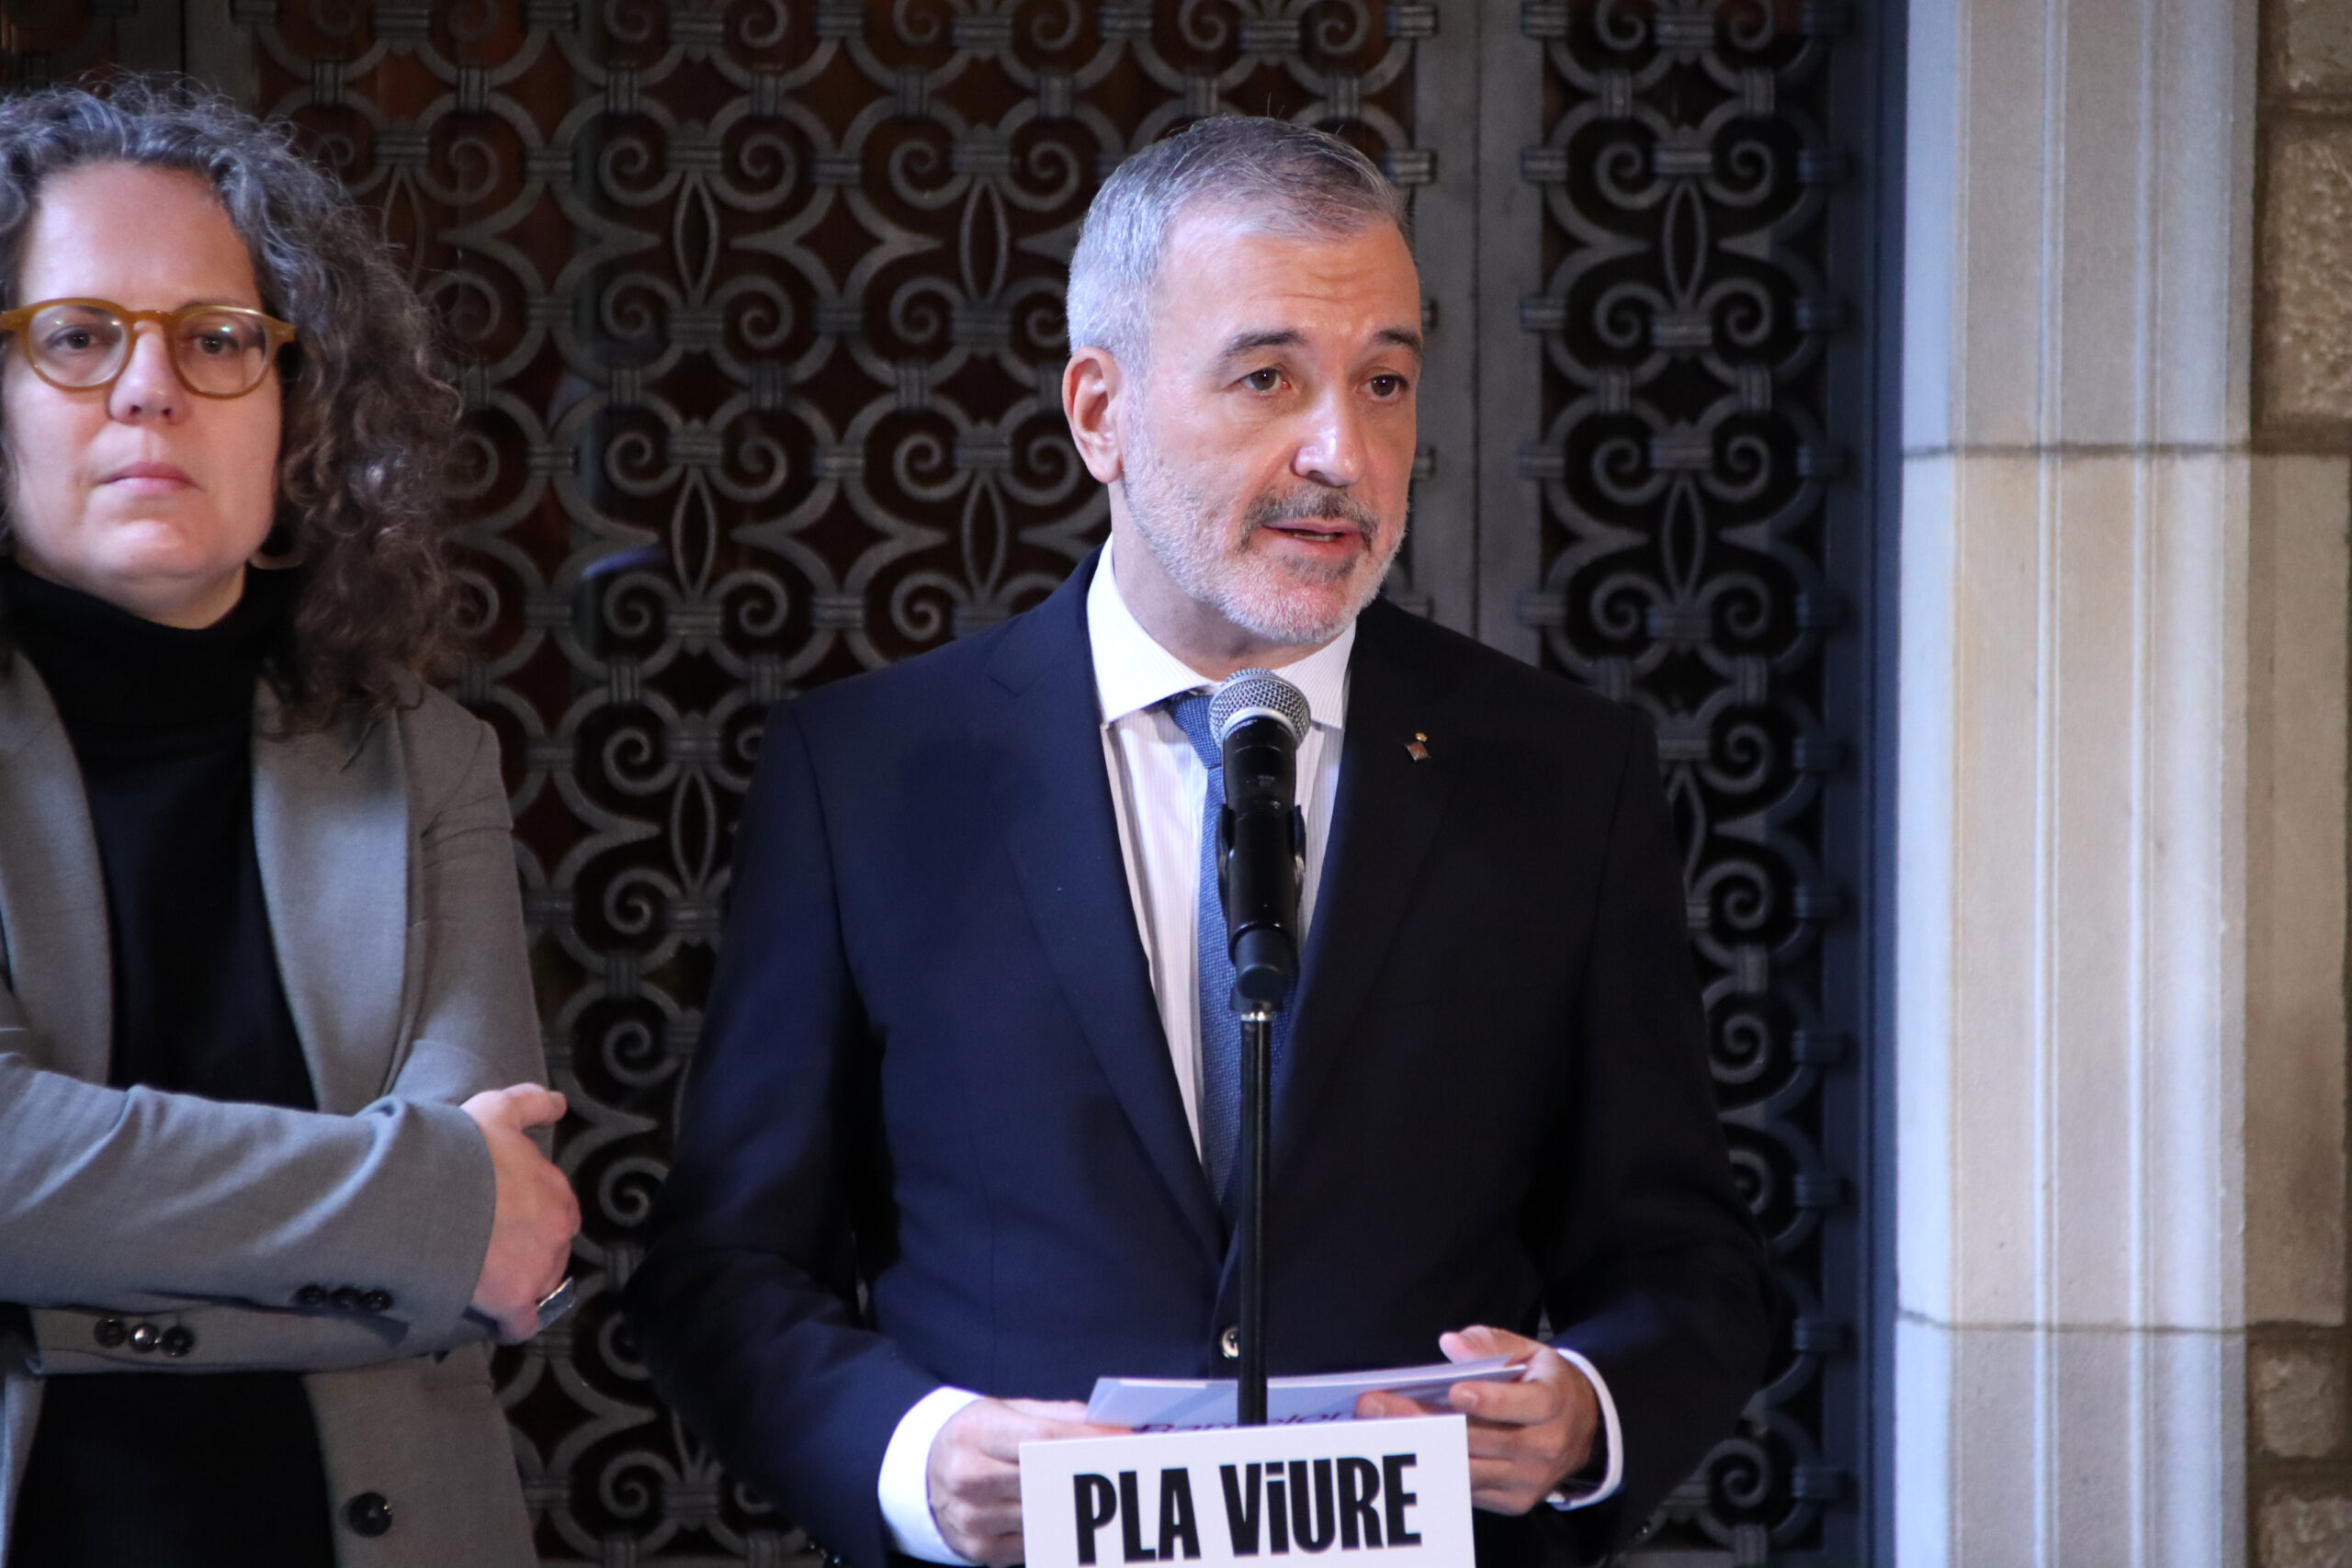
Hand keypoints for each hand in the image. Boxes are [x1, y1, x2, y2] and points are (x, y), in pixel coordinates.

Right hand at [462, 1084, 578, 1341]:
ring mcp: (539, 1266)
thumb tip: (560, 1104)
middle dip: (531, 1247)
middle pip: (553, 1245)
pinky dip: (513, 1323)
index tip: (507, 1215)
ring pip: (542, 1282)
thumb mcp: (496, 1111)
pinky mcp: (514, 1299)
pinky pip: (522, 1322)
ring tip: (489, 1280)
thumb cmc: (461, 1149)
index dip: (534, 1212)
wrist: (427, 1194)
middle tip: (494, 1248)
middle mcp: (556, 1226)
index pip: (557, 1205)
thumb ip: (530, 1104)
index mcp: (554, 1186)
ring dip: (524, 1283)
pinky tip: (499, 1320)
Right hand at [927, 1397, 1125, 1564]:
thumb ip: (1055, 1415)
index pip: (1040, 1438)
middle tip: (1125, 1466)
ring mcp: (971, 1517)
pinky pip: (1035, 1541)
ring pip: (1045, 1513)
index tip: (1122, 1439)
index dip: (1086, 1440)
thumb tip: (1105, 1423)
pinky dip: (1055, 1528)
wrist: (924, 1473)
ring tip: (1101, 1491)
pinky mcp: (979, 1548)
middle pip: (1045, 1478)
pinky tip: (1064, 1514)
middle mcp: (966, 1476)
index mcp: (974, 1432)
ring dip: (1078, 1504)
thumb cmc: (974, 1438)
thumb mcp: (1004, 1411)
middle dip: (1090, 1473)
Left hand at [1354, 1325, 1598, 1514]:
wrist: (1583, 1431)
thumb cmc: (1545, 1383)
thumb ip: (1491, 1344)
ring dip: (1417, 1447)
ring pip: (1467, 1466)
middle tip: (1376, 1404)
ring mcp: (1528, 1479)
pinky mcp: (1513, 1500)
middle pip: (1480, 1437)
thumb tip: (1452, 1345)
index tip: (1456, 1392)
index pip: (1525, 1405)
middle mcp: (1545, 1446)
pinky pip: (1466, 1488)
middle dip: (1425, 1420)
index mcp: (1554, 1403)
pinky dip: (1433, 1469)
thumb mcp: (1529, 1352)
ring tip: (1375, 1426)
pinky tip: (1398, 1450)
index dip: (1491, 1401)